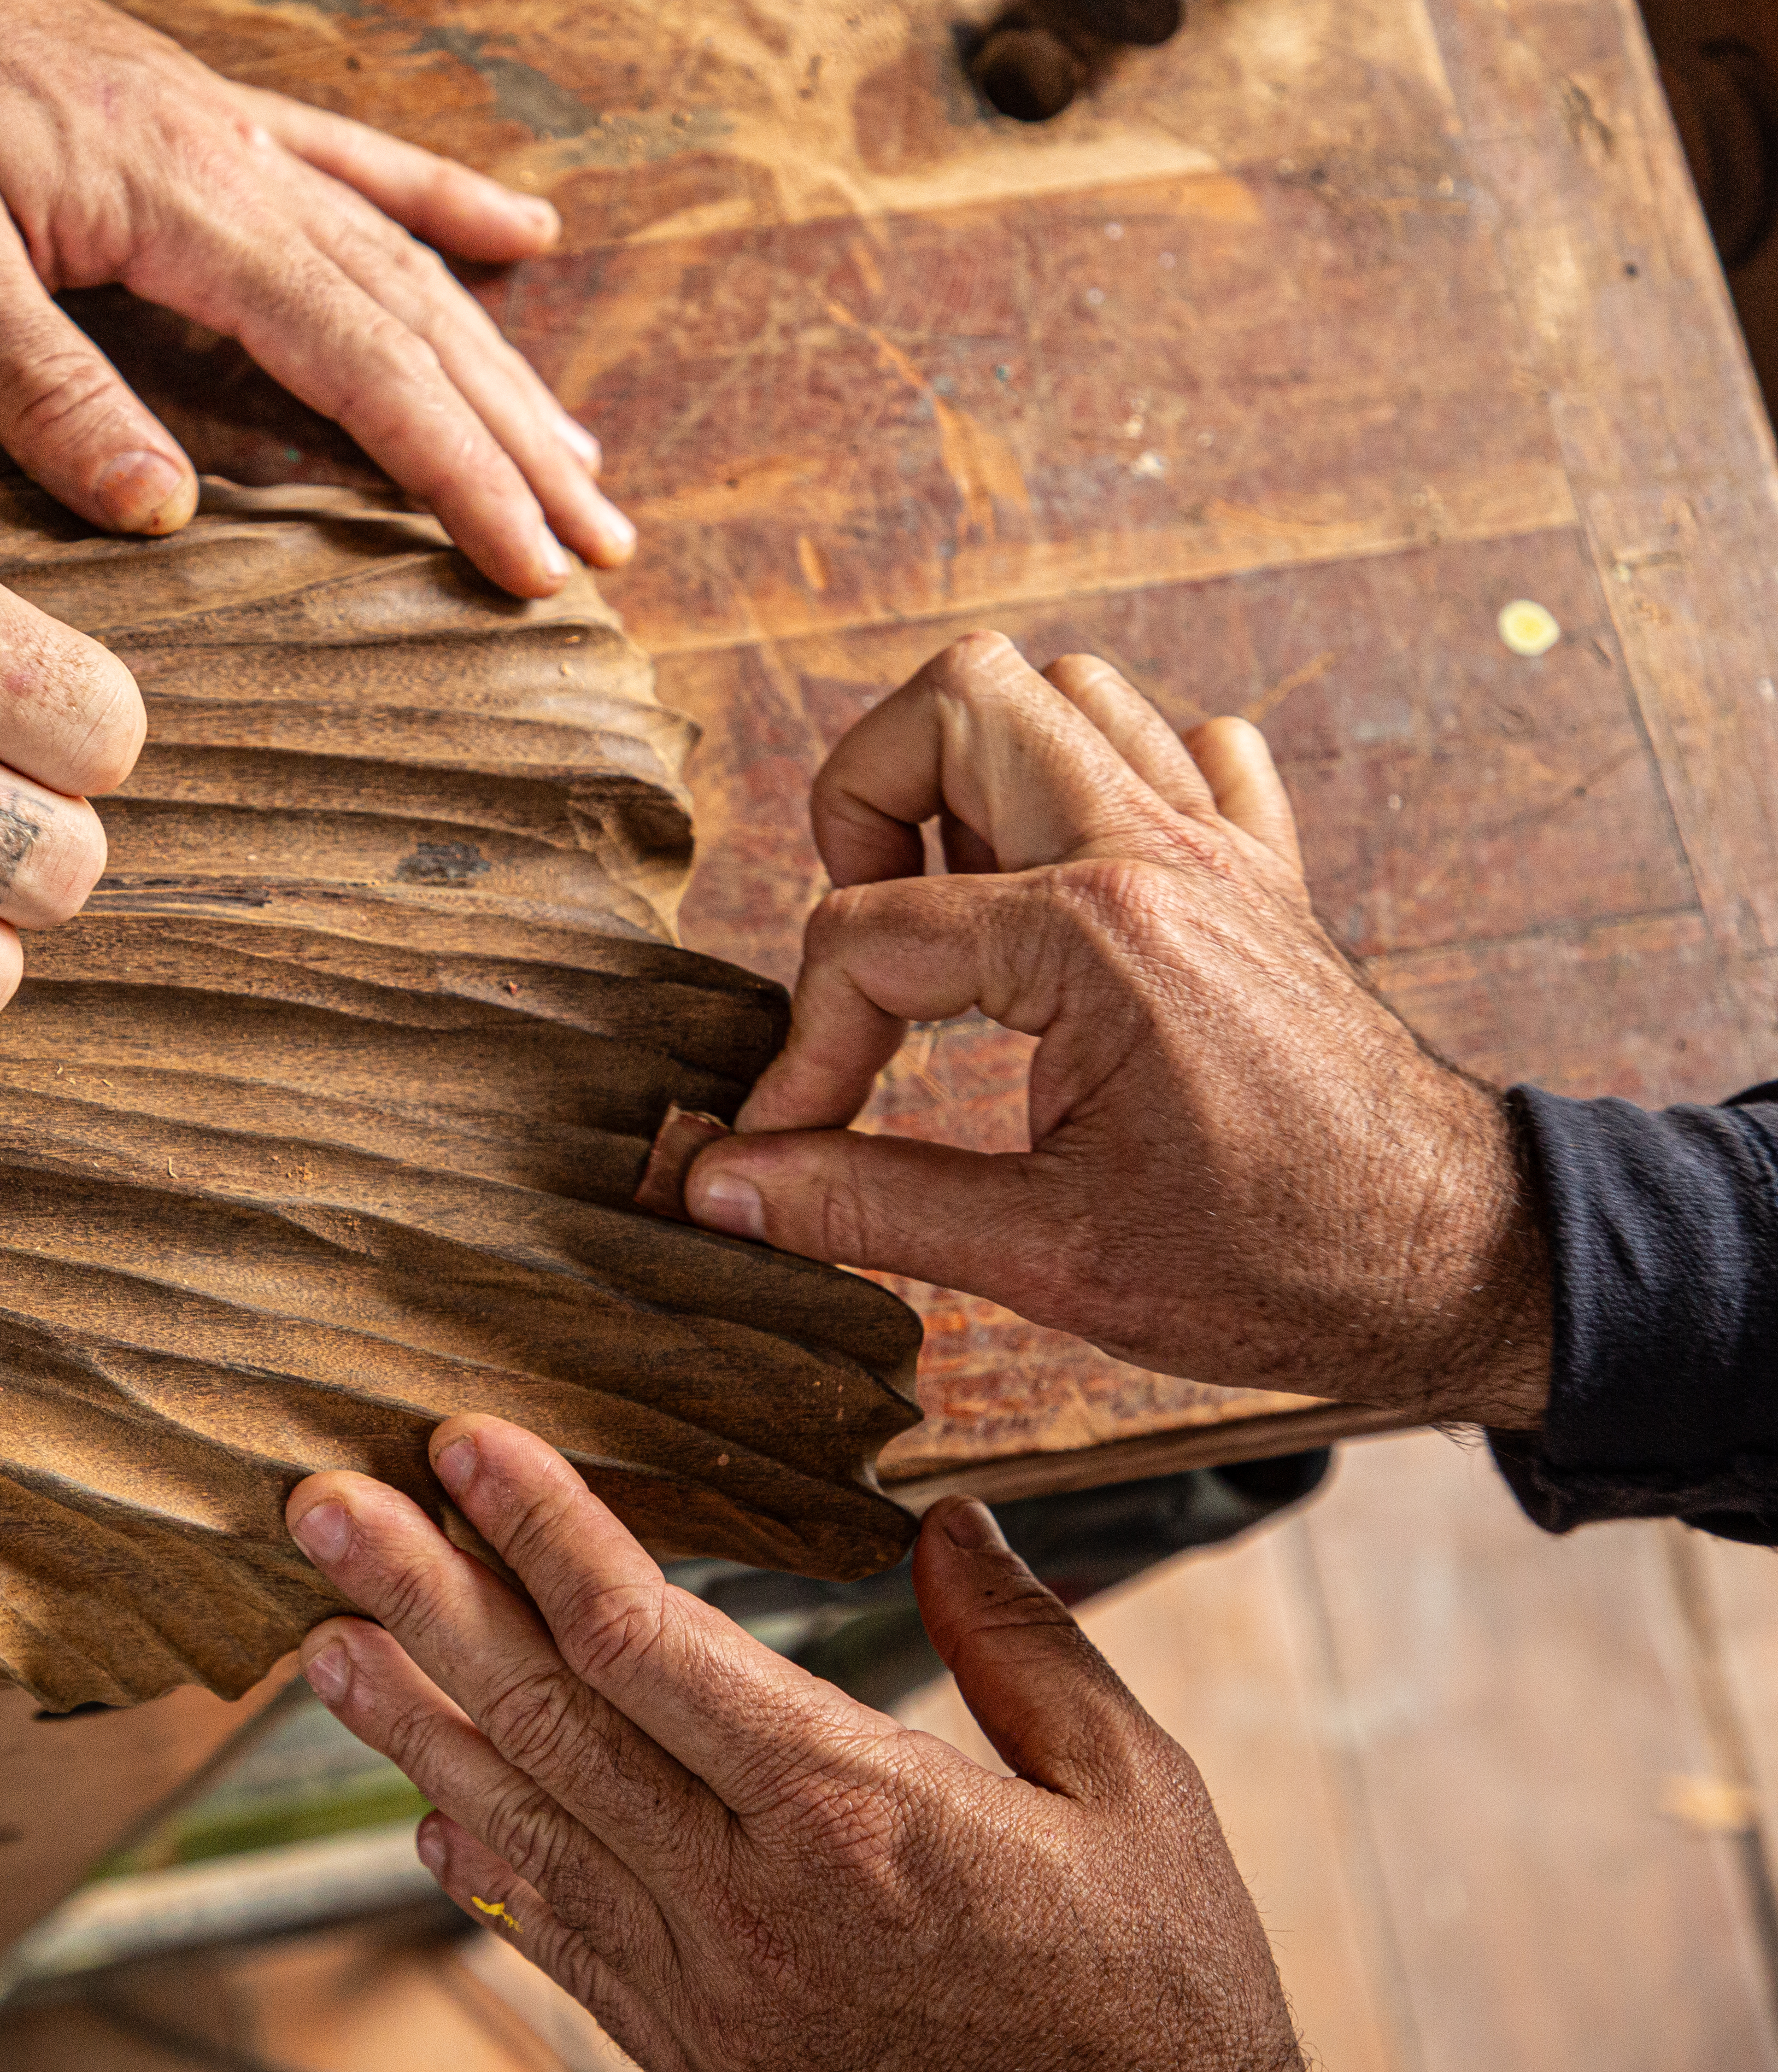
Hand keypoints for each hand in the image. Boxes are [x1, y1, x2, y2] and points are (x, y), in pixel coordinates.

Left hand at [0, 0, 628, 598]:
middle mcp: (237, 165)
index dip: (453, 472)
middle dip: (513, 444)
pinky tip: (522, 240)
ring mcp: (232, 132)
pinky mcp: (204, 112)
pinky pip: (358, 161)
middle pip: (412, 323)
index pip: (358, 362)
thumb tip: (162, 506)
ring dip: (499, 366)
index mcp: (180, 207)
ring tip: (583, 459)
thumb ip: (41, 382)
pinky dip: (446, 203)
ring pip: (404, 259)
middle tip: (597, 547)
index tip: (528, 561)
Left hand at [288, 1416, 1310, 2071]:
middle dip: (419, 1598)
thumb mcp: (1137, 1804)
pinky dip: (484, 1866)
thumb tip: (949, 1521)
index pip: (645, 1640)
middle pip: (545, 1719)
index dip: (543, 1530)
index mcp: (853, 1814)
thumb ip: (1027, 1647)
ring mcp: (710, 1990)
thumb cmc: (1158, 2003)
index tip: (467, 1440)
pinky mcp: (697, 2055)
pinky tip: (427, 1805)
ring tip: (320, 1636)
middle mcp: (752, 1901)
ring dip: (408, 1725)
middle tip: (320, 1506)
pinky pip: (563, 1942)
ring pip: (523, 1828)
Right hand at [670, 634, 1547, 1428]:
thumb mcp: (1044, 1256)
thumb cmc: (1276, 1266)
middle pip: (955, 699)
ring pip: (1065, 695)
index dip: (801, 1045)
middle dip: (865, 798)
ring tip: (951, 904)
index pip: (865, 934)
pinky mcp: (1262, 872)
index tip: (784, 1135)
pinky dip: (1110, 784)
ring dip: (977, 774)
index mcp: (1090, 935)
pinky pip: (1183, 749)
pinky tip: (1073, 891)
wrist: (1463, 1267)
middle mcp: (1152, 851)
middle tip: (865, 932)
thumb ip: (861, 1205)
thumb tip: (717, 1189)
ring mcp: (1218, 846)